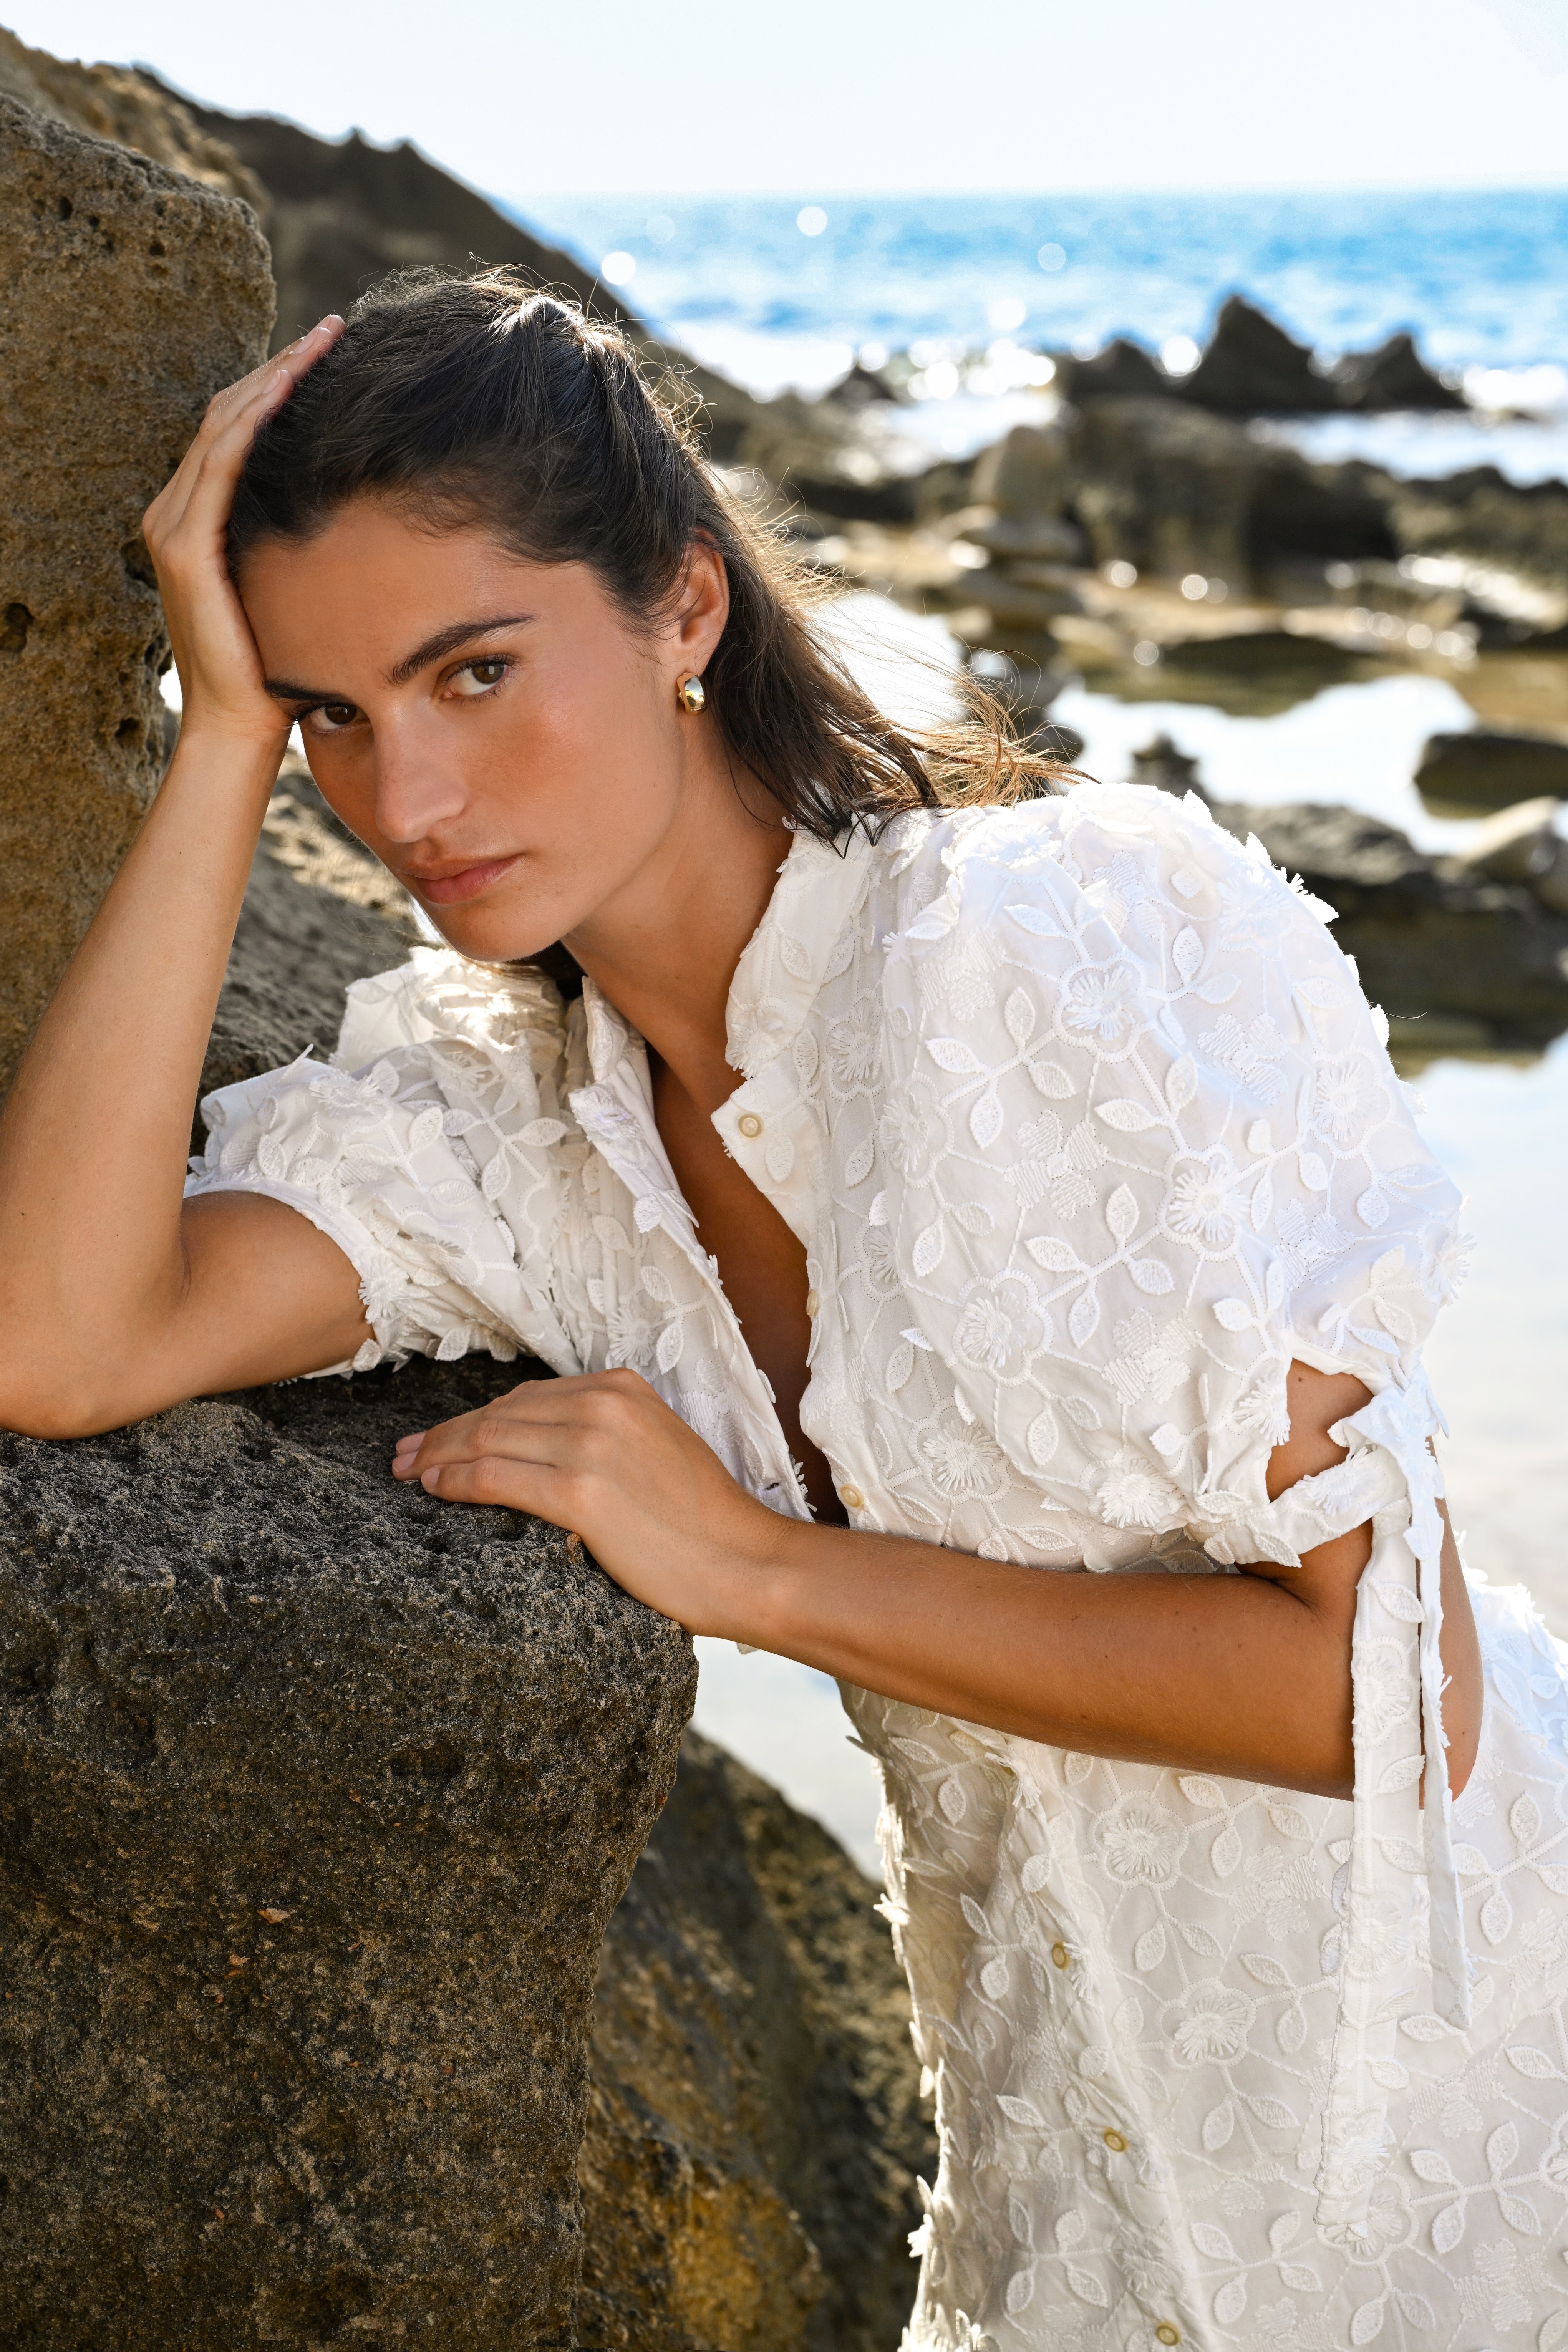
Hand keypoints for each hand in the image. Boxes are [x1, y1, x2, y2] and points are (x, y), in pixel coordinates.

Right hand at [142, 317, 344, 752]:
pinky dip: (254, 424)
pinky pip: (219, 466)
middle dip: (280, 366)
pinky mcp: (182, 547)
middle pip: (228, 412)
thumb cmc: (278, 666)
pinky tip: (289, 390)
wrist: (241, 725)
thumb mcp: (293, 586)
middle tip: (332, 329)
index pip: (236, 428)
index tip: (327, 353)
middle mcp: (174, 511)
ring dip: (273, 379)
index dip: (278, 384)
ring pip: (223, 426)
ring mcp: (172, 526)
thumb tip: (353, 507)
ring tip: (320, 343)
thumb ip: (298, 541)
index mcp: (198, 517)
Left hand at [391, 1369, 790, 1636]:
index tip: (438, 1436)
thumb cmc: (702, 1522)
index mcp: (624, 1388)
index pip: (526, 1397)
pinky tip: (435, 1489)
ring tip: (408, 1473)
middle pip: (500, 1413)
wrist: (745, 1562)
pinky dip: (456, 1480)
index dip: (473, 1416)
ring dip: (438, 1456)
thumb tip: (539, 1448)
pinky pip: (497, 1477)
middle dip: (444, 1434)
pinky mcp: (583, 1492)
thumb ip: (603, 1436)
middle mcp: (605, 1405)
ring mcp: (593, 1446)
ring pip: (489, 1440)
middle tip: (404, 1455)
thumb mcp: (654, 1450)